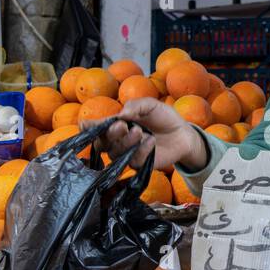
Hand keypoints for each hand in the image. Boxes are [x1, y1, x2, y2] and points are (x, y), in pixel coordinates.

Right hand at [81, 97, 207, 170]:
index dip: (89, 127)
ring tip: (140, 131)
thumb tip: (120, 113)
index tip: (88, 124)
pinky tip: (151, 141)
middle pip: (101, 143)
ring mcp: (127, 154)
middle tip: (122, 125)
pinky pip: (133, 161)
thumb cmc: (162, 117)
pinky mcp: (139, 164)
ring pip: (115, 153)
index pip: (96, 128)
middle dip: (109, 133)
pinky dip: (141, 150)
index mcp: (115, 124)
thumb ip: (135, 106)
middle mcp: (117, 141)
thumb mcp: (150, 105)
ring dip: (126, 141)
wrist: (182, 133)